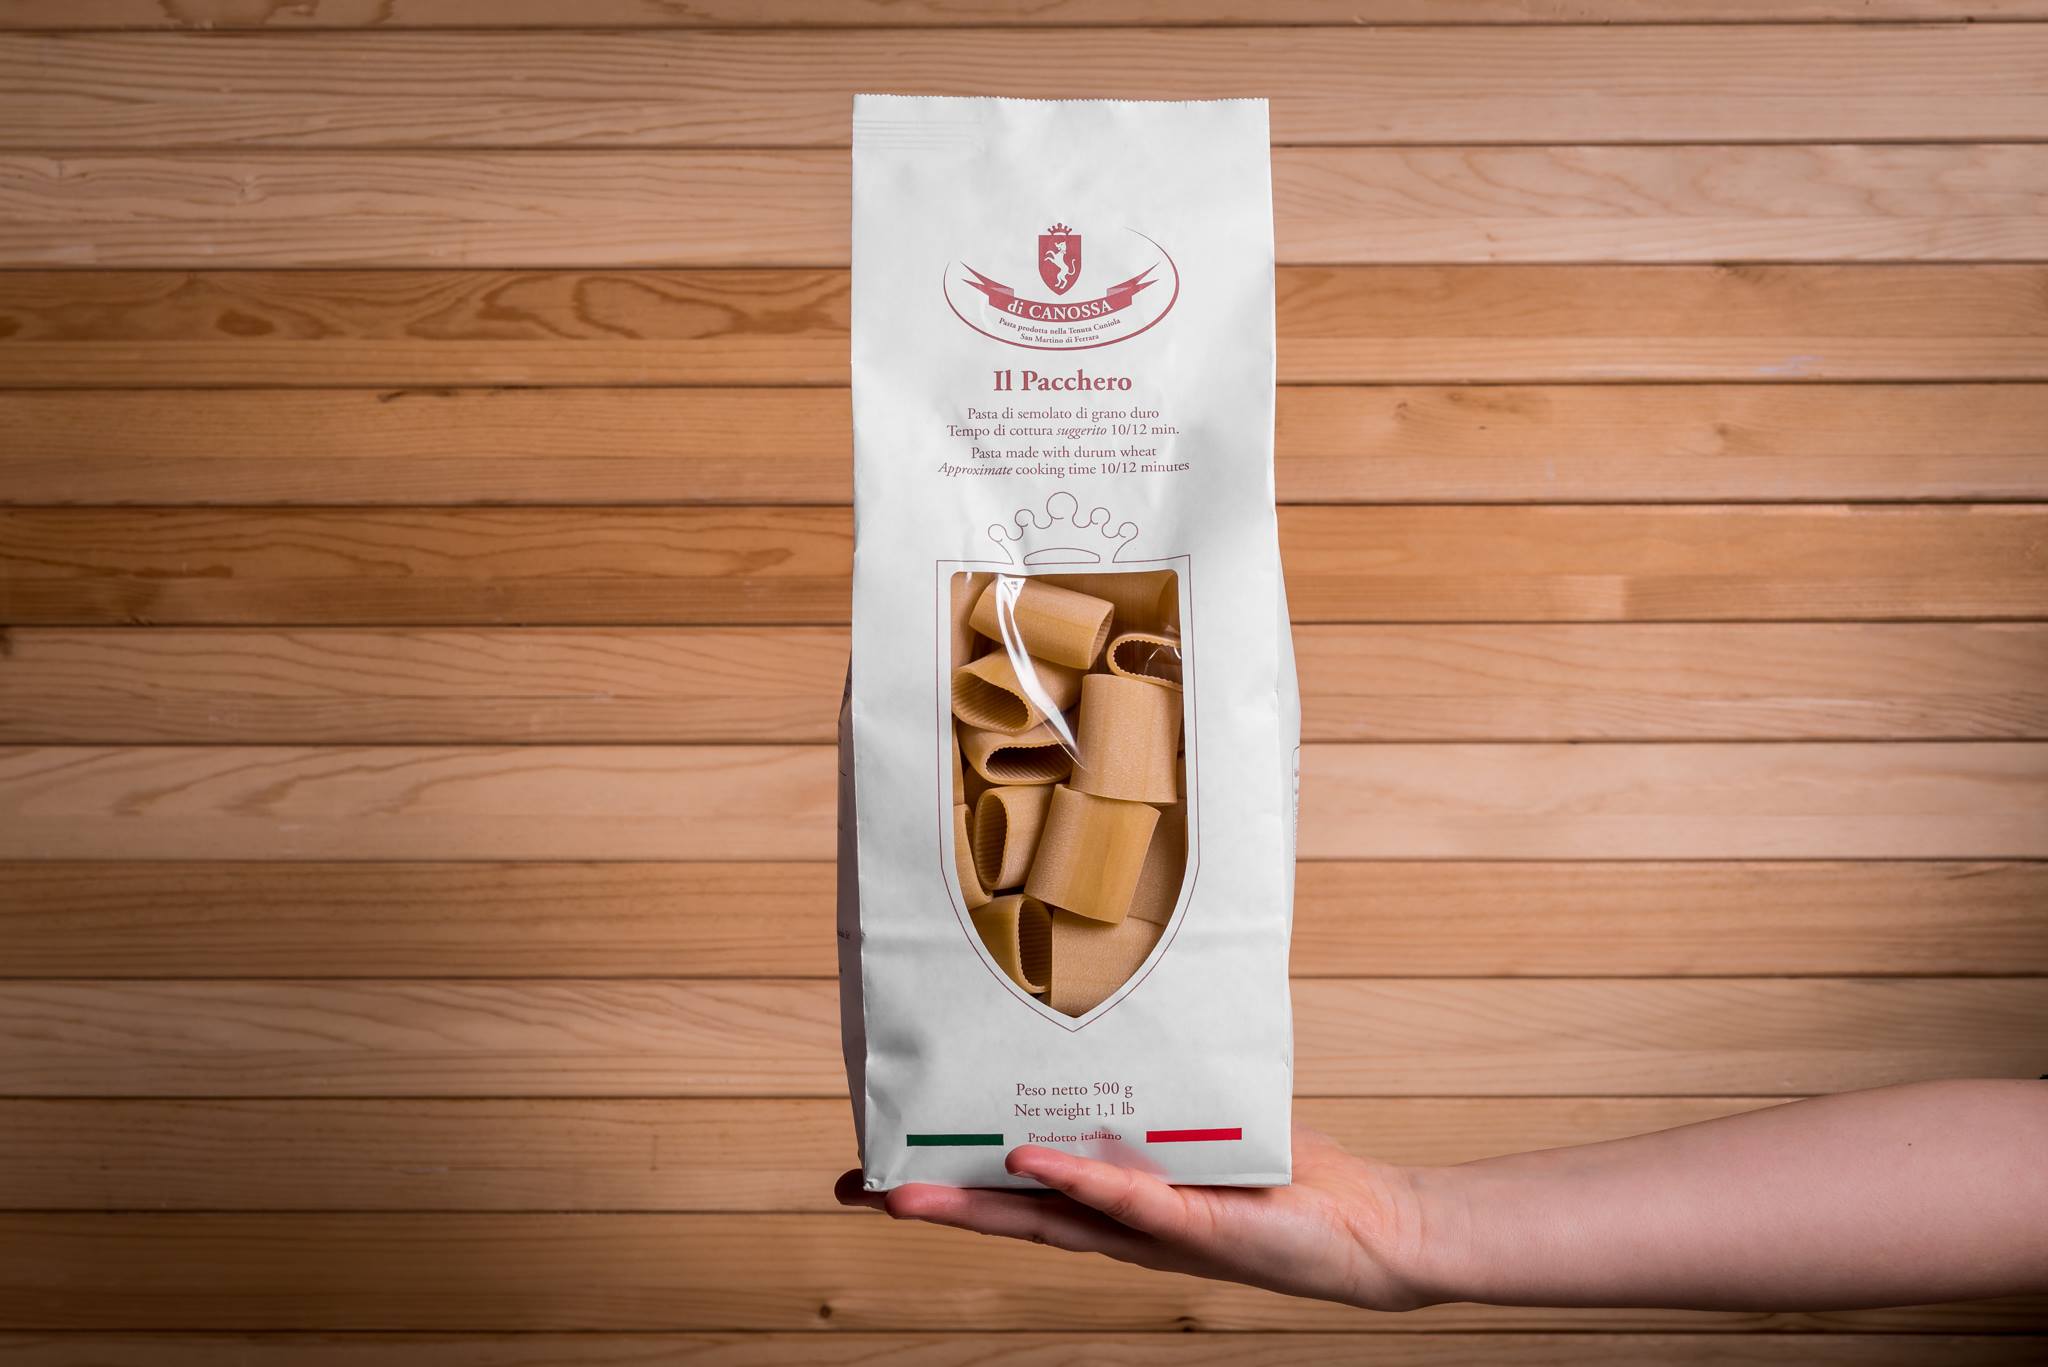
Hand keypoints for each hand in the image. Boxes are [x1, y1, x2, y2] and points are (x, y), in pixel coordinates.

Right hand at [834, 1123, 1433, 1310]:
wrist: (1375, 1230)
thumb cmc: (1294, 1180)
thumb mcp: (1211, 1125)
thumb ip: (1159, 1100)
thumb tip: (1113, 1030)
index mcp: (1121, 1201)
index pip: (1020, 1194)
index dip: (951, 1185)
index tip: (885, 1168)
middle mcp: (1128, 1225)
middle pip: (1013, 1216)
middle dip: (935, 1204)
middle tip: (860, 1191)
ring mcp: (1161, 1231)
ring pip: (1054, 1220)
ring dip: (981, 1208)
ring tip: (910, 1196)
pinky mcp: (1205, 1227)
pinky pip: (1135, 1204)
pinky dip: (1083, 1184)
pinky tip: (1034, 1164)